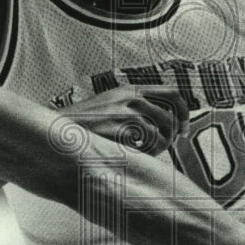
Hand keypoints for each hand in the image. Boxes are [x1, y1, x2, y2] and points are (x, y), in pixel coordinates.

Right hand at [61, 85, 189, 154]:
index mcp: (131, 89)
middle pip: (171, 116)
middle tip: (165, 146)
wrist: (59, 130)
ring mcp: (124, 113)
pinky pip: (147, 145)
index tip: (184, 128)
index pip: (173, 93)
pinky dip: (145, 154)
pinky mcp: (118, 129)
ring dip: (159, 148)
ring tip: (146, 152)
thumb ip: (136, 108)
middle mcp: (130, 98)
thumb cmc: (87, 124)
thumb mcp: (111, 105)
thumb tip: (166, 123)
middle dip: (173, 135)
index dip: (185, 111)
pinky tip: (133, 155)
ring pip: (161, 133)